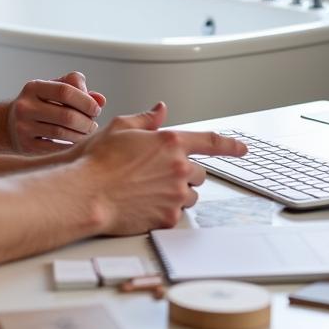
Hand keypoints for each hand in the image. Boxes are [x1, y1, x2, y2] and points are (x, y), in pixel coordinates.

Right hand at [7, 71, 105, 153]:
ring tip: (87, 133)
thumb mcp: (55, 89)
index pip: (65, 91)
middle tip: (93, 124)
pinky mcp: (25, 145)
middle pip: (66, 115)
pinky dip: (70, 146)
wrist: (9, 124)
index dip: (86, 101)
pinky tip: (76, 143)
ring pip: (62, 133)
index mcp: (34, 87)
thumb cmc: (42, 103)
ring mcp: (23, 127)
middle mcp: (25, 106)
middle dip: (86, 121)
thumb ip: (79, 89)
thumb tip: (101, 100)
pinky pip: (55, 148)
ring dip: (81, 135)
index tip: (96, 109)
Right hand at [80, 102, 247, 235]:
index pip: (210, 142)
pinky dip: (165, 209)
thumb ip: (146, 120)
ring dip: (177, 192)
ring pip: (190, 195)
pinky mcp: (168, 217)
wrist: (87, 193)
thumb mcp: (120, 127)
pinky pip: (177, 213)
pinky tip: (144, 203)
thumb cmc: (98, 160)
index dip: (230, 145)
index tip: (242, 148)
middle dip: (184, 173)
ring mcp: (175, 195)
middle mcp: (179, 168)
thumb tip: (160, 111)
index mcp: (170, 142)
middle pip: (198, 173)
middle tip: (159, 174)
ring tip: (148, 190)